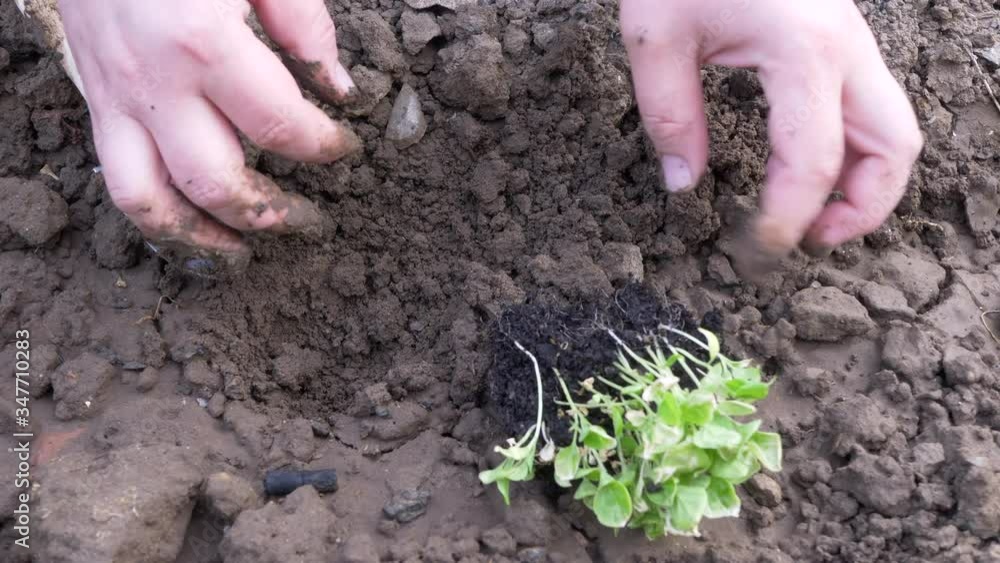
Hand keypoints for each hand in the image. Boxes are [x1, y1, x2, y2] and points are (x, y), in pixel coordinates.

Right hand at [59, 0, 359, 271]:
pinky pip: (118, 178)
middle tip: (310, 221)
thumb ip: (303, 24)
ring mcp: (117, 99)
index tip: (345, 147)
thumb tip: (338, 87)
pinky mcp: (95, 102)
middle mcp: (155, 85)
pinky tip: (192, 222)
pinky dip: (157, 214)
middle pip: (216, 184)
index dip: (323, 146)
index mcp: (204, 43)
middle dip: (271, 214)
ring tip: (242, 253)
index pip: (279, 125)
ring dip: (201, 238)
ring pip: (150, 202)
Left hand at [620, 0, 922, 255]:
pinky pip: (869, 107)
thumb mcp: (654, 37)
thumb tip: (684, 185)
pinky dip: (853, 150)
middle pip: (894, 147)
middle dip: (859, 208)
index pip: (813, 160)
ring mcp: (852, 40)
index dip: (789, 218)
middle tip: (803, 240)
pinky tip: (805, 168)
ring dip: (865, 183)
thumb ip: (668, 117)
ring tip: (808, 216)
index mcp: (803, 49)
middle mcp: (846, 47)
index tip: (758, 251)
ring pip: (894, 128)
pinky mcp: (839, 38)